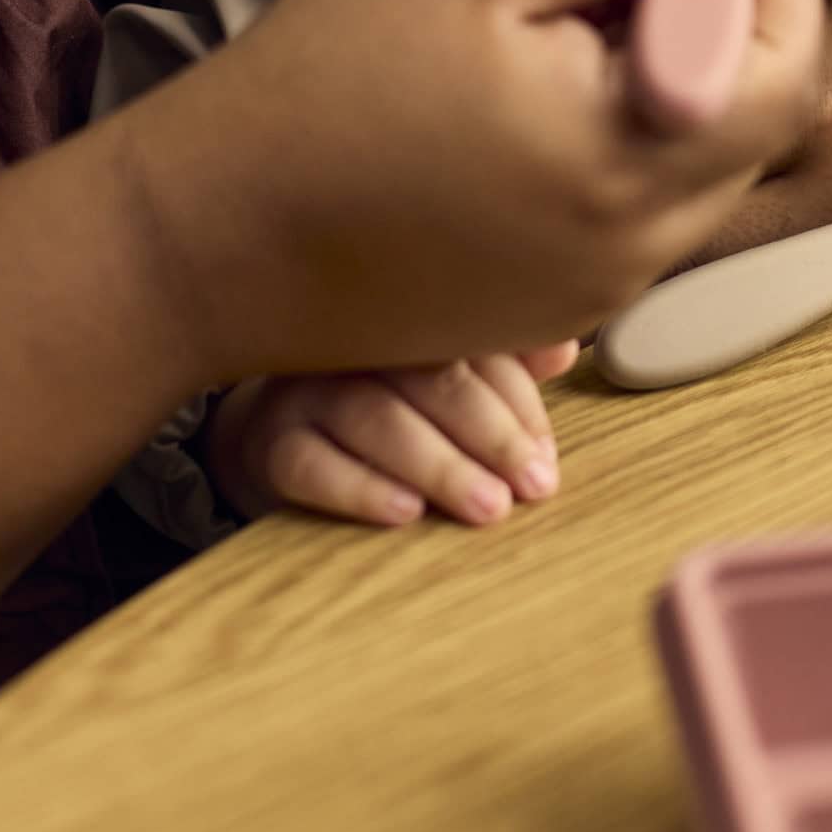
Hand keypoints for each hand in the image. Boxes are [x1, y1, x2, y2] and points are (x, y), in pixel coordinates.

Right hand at [118, 0, 823, 391]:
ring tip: (574, 26)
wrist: (204, 241)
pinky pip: (640, 220)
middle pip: (758, 125)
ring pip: (703, 173)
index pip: (788, 66)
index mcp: (632, 160)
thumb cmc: (321, 90)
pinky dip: (629, 146)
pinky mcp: (554, 314)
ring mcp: (599, 294)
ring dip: (682, 86)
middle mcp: (638, 248)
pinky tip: (539, 100)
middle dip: (728, 25)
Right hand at [208, 344, 577, 528]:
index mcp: (406, 319)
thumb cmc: (384, 403)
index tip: (547, 457)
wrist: (275, 432)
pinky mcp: (270, 441)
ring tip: (488, 507)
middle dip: (490, 434)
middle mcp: (356, 343)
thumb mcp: (441, 379)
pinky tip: (405, 512)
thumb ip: (500, 367)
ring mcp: (306, 388)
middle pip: (428, 377)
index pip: (472, 348)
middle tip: (532, 486)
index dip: (518, 403)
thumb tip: (561, 350)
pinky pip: (309, 462)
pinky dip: (360, 488)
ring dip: (439, 464)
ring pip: (373, 416)